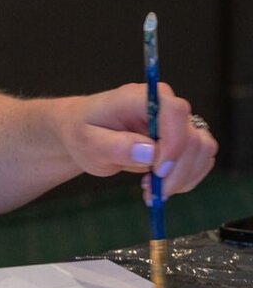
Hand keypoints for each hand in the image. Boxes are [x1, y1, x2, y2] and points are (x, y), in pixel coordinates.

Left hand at [58, 82, 216, 198]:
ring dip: (182, 177)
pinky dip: (185, 178)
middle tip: (150, 190)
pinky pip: (201, 159)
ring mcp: (178, 121)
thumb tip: (149, 152)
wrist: (85, 134)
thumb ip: (115, 146)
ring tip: (151, 189)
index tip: (157, 170)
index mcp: (139, 97)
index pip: (174, 111)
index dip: (173, 142)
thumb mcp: (87, 143)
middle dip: (176, 171)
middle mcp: (164, 104)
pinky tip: (160, 185)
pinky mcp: (184, 138)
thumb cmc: (83, 134)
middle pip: (193, 137)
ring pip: (203, 150)